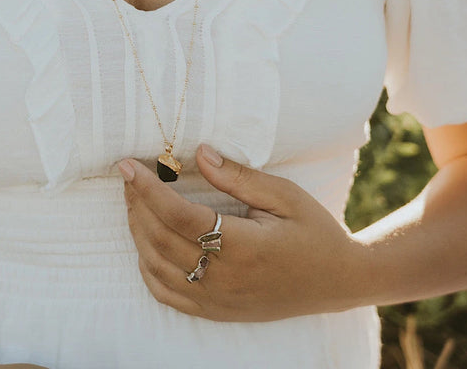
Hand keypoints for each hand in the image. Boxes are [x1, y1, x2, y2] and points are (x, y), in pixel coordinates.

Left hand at [117, 144, 366, 321]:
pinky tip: (146, 242)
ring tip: (134, 202)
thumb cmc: (314, 232)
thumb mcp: (285, 195)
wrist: (339, 281)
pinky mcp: (216, 311)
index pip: (179, 215)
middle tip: (129, 177)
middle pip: (161, 239)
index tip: (128, 166)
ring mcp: (218, 300)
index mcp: (244, 246)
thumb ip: (239, 177)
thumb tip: (200, 154)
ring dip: (137, 233)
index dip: (147, 189)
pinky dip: (148, 268)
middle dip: (136, 204)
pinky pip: (168, 295)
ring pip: (157, 268)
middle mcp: (226, 278)